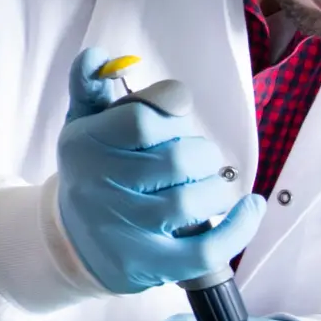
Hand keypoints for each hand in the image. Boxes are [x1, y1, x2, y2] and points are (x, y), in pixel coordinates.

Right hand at [54, 44, 260, 292]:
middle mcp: (99, 186)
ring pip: (190, 202)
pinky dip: (237, 230)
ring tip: (211, 184)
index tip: (178, 110)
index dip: (172, 106)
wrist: (71, 241)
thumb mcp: (83, 125)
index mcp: (86, 144)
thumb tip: (97, 55)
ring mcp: (122, 228)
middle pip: (175, 159)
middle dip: (200, 153)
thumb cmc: (92, 172)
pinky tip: (249, 208)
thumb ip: (92, 87)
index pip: (143, 117)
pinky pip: (203, 251)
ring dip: (215, 188)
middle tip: (197, 157)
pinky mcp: (145, 265)